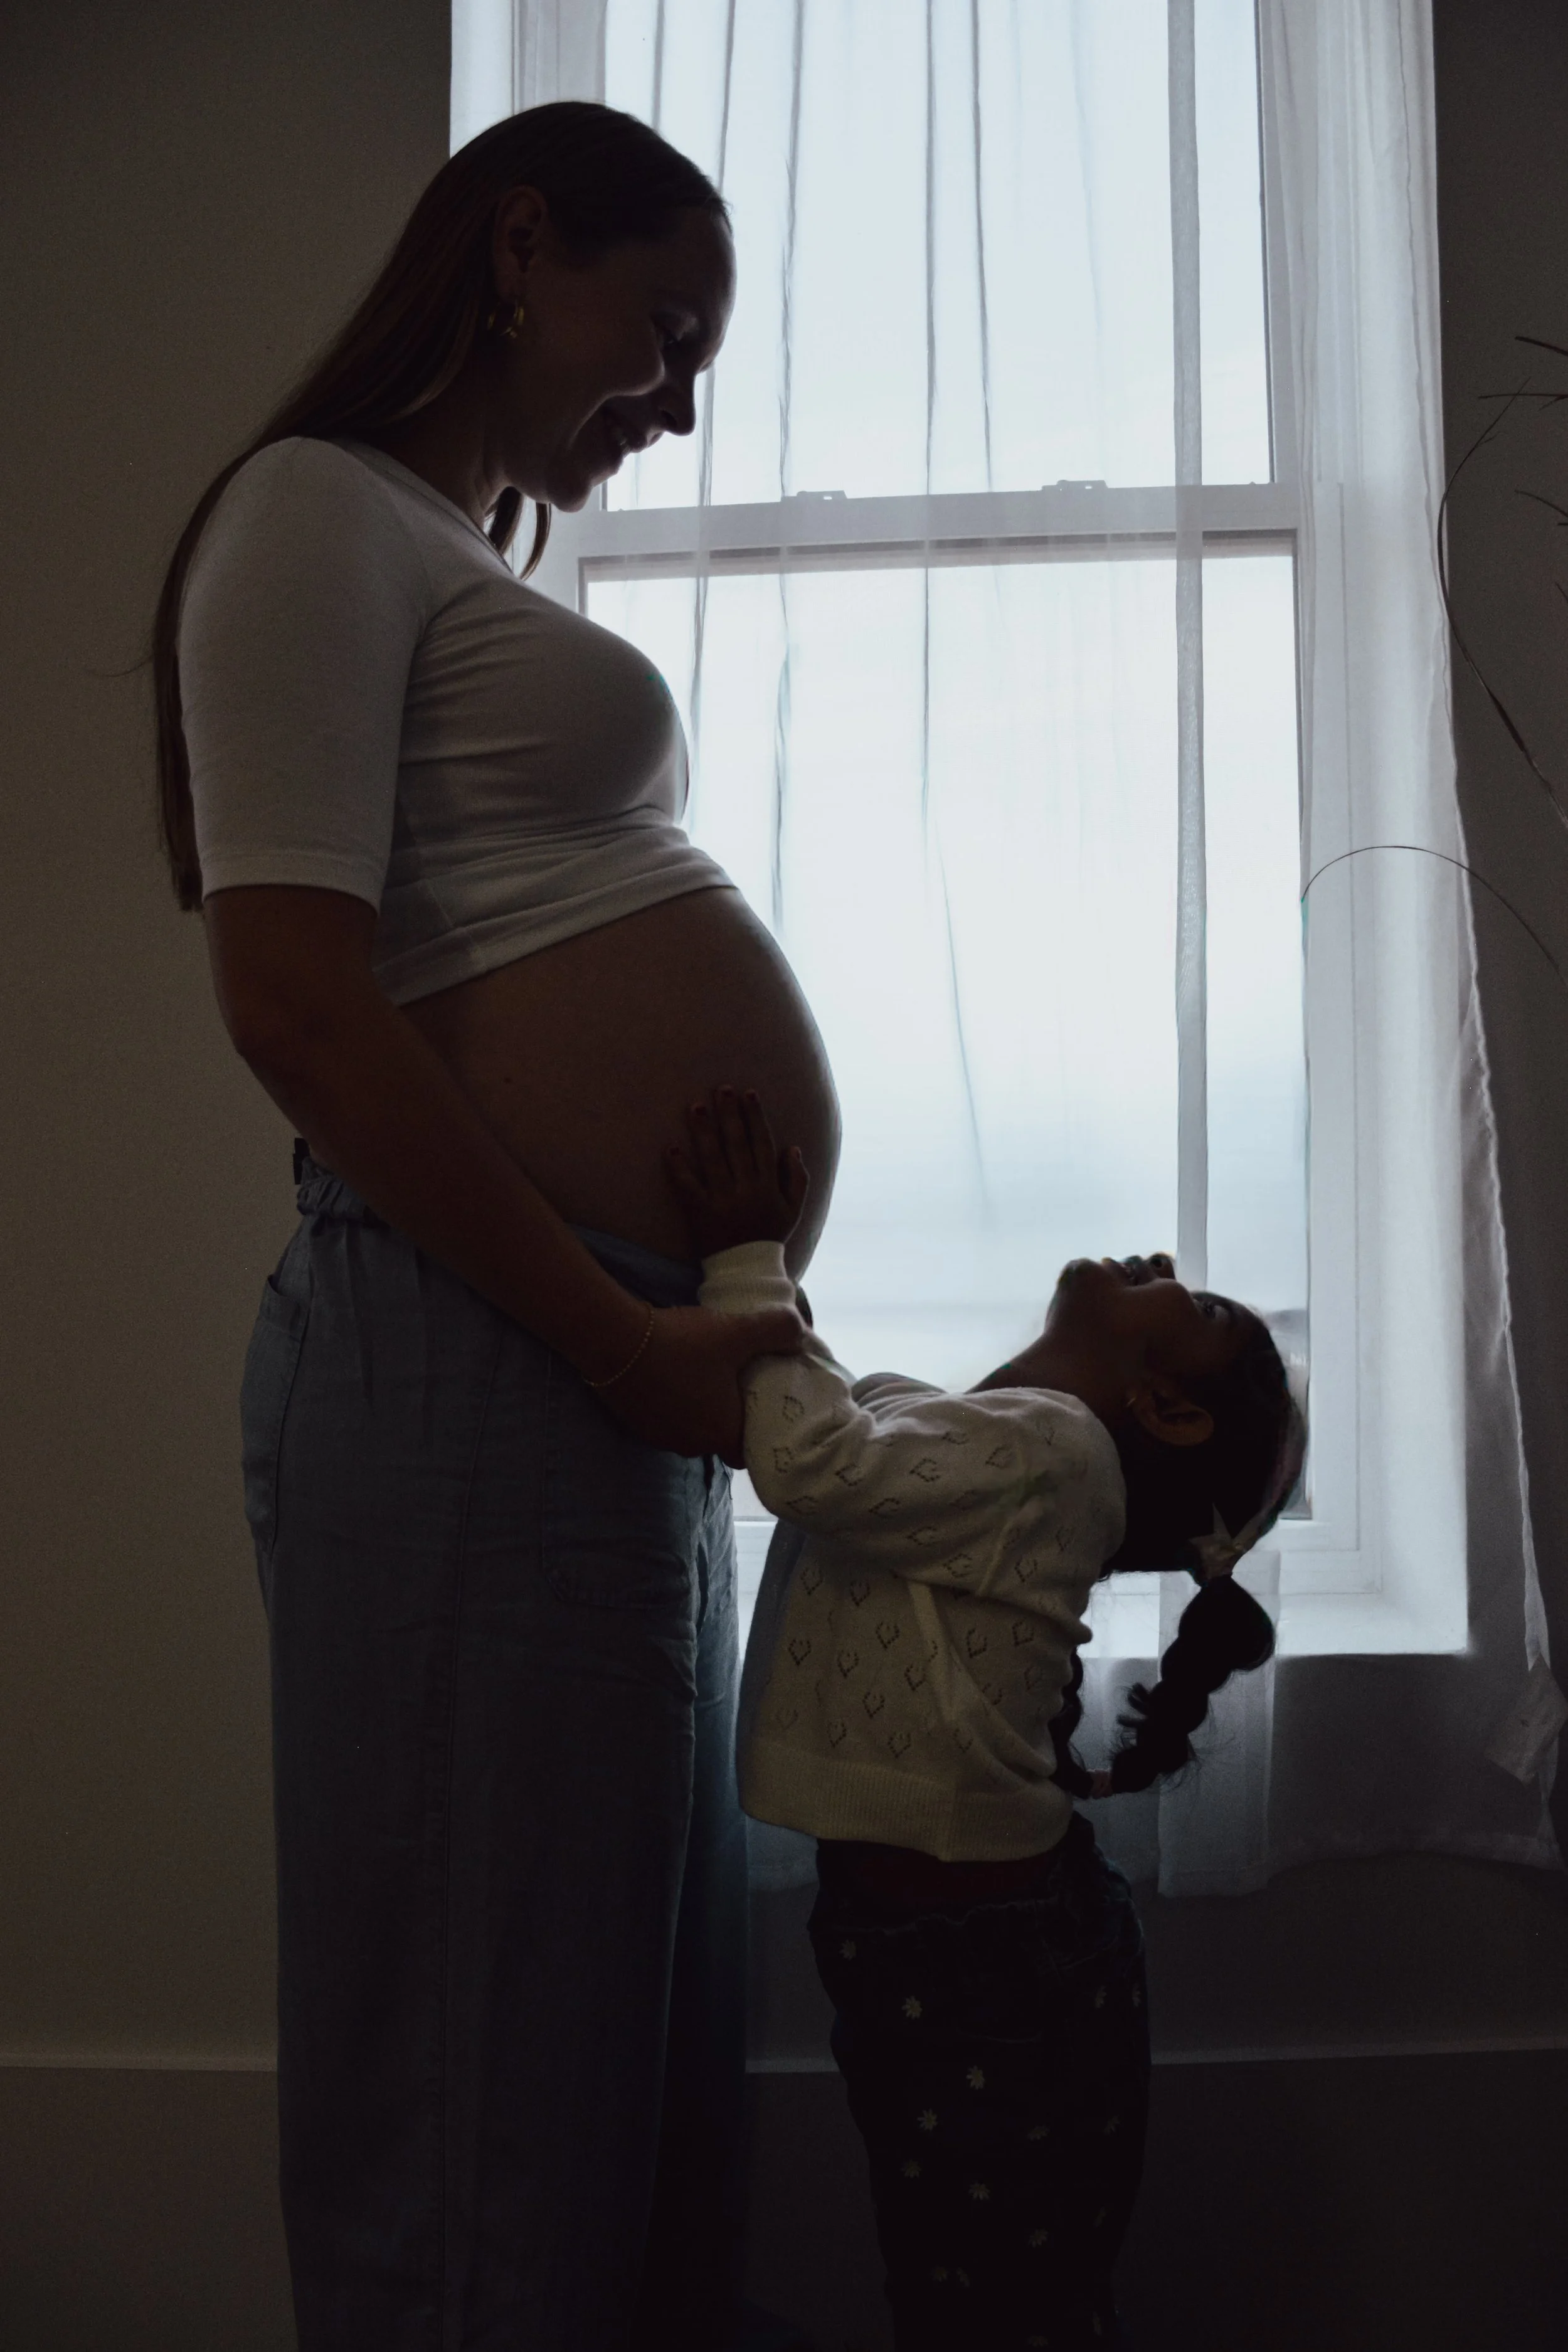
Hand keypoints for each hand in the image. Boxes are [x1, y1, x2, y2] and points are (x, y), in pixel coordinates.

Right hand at [597, 1299, 803, 1462]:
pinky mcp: (633, 1423)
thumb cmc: (681, 1343)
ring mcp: (658, 1436)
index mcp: (719, 1434)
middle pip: (717, 1439)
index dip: (755, 1433)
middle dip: (725, 1418)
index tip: (759, 1408)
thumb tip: (801, 1330)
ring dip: (695, 1410)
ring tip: (702, 1377)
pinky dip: (669, 1404)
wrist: (614, 1341)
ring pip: (687, 1429)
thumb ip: (774, 1331)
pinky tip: (670, 1374)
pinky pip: (661, 1419)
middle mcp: (689, 1444)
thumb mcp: (735, 1331)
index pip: (745, 1451)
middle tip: (734, 1386)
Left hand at [665, 1086, 810, 1258]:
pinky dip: (679, 1168)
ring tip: (696, 1106)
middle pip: (737, 1145)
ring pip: (713, 1160)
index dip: (756, 1117)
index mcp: (768, 1186)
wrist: (746, 1273)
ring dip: (704, 1131)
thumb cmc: (768, 1237)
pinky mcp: (699, 1214)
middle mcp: (746, 1190)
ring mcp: (722, 1201)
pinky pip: (688, 1187)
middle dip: (730, 1115)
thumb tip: (792, 1148)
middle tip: (722, 1089)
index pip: (762, 1143)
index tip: (749, 1093)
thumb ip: (797, 1179)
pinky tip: (671, 1147)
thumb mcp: (792, 1211)